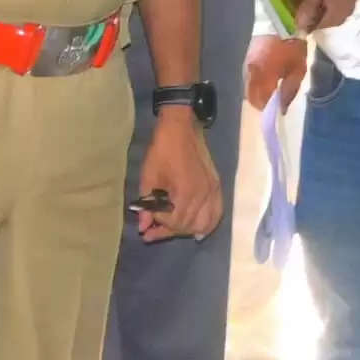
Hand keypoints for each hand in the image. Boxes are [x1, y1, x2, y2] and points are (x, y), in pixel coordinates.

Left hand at [130, 113, 221, 242]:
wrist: (180, 128)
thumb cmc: (161, 151)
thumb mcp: (148, 177)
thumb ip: (147, 205)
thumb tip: (143, 227)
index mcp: (185, 192)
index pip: (174, 221)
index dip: (159, 223)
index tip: (148, 219)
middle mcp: (203, 196)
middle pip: (188, 225)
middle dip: (169, 230)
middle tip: (153, 231)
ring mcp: (212, 192)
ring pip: (204, 223)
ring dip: (187, 230)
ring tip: (172, 230)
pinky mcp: (217, 187)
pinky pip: (216, 213)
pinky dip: (207, 223)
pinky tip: (197, 229)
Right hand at [243, 33, 304, 111]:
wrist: (281, 21)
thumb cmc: (292, 46)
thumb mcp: (297, 69)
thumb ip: (289, 90)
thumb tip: (282, 109)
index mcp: (263, 75)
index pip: (260, 100)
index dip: (268, 109)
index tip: (277, 110)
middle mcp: (250, 71)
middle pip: (250, 96)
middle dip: (260, 102)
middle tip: (273, 102)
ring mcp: (246, 63)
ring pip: (247, 87)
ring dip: (256, 92)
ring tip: (269, 90)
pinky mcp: (246, 57)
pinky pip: (248, 77)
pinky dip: (255, 83)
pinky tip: (265, 79)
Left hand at [298, 0, 359, 31]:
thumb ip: (310, 7)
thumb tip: (301, 28)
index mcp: (341, 10)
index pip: (320, 26)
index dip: (305, 23)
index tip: (291, 16)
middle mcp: (348, 7)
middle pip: (326, 18)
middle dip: (311, 14)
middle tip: (295, 5)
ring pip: (330, 8)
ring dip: (317, 5)